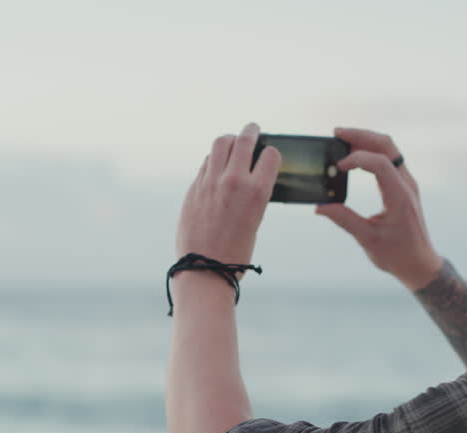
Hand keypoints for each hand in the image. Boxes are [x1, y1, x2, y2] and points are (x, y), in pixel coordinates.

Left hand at [175, 122, 280, 265]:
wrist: (205, 269)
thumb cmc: (235, 252)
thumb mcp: (255, 221)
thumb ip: (254, 194)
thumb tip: (253, 174)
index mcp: (257, 192)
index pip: (270, 155)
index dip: (272, 153)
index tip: (269, 153)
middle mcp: (234, 181)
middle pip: (244, 140)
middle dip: (252, 130)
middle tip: (254, 128)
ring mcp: (210, 182)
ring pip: (220, 144)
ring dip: (230, 139)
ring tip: (233, 141)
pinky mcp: (194, 188)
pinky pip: (206, 162)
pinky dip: (214, 159)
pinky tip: (218, 163)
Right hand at [315, 128, 441, 290]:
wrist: (419, 263)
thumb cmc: (397, 254)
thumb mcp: (367, 239)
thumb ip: (344, 220)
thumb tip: (320, 207)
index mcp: (399, 196)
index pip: (380, 163)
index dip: (357, 158)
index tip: (338, 167)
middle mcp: (406, 184)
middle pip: (387, 145)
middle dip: (361, 135)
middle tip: (337, 133)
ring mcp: (407, 183)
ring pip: (389, 148)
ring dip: (367, 140)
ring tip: (342, 139)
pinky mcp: (403, 186)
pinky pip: (390, 159)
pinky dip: (372, 151)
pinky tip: (355, 155)